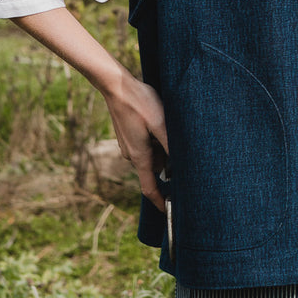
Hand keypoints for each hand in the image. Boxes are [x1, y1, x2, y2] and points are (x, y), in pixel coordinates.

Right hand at [104, 70, 168, 212]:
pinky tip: (158, 121)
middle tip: (177, 140)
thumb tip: (181, 165)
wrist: (116, 86)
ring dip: (162, 146)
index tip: (169, 211)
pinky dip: (155, 139)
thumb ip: (171, 145)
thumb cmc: (140, 103)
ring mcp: (128, 144)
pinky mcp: (128, 135)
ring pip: (152, 154)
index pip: (149, 187)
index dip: (159, 201)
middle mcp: (132, 154)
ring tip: (166, 125)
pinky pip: (145, 145)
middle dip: (168, 161)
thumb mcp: (161, 124)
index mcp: (140, 156)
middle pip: (155, 168)